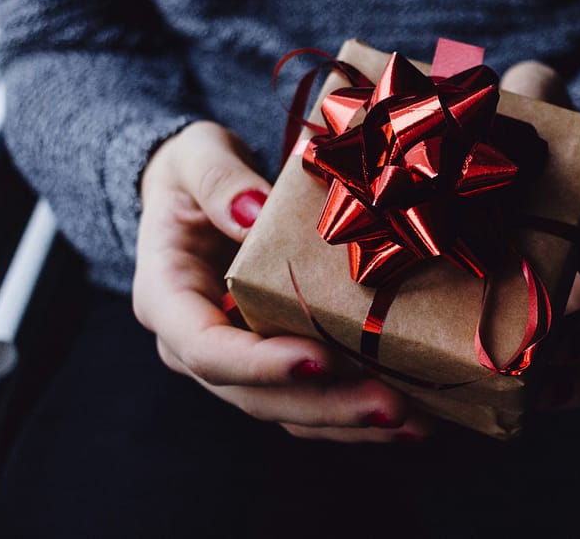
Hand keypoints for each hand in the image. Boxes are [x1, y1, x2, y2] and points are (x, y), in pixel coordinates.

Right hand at [133, 121, 431, 441]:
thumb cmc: (194, 174)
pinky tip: (409, 416)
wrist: (200, 195)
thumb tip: (253, 212)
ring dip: (349, 421)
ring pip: (287, 411)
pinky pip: (309, 400)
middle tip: (391, 406)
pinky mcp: (271, 363)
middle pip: (254, 396)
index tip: (320, 359)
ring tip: (413, 422)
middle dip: (325, 405)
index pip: (205, 348)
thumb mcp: (195, 157)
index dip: (260, 364)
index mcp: (167, 299)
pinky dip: (354, 413)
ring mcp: (235, 361)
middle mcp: (195, 345)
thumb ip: (218, 181)